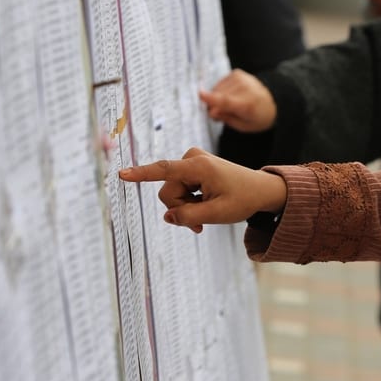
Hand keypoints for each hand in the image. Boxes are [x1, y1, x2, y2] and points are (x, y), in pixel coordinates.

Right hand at [118, 147, 287, 232]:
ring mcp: (192, 161)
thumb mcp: (217, 214)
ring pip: (173, 193)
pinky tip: (204, 207)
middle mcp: (192, 158)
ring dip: (186, 208)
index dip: (141, 174)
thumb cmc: (242, 199)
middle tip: (201, 223)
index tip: (121, 174)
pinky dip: (189, 202)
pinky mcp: (192, 167)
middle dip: (181, 209)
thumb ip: (189, 217)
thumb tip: (167, 217)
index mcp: (199, 166)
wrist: (259, 190)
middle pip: (168, 192)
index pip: (163, 170)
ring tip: (206, 214)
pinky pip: (179, 190)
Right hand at [198, 70, 276, 132]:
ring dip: (218, 98)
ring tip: (231, 104)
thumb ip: (226, 118)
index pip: (227, 101)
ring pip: (217, 89)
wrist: (273, 101)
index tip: (200, 95)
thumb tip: (211, 111)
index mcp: (248, 104)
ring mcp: (241, 78)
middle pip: (218, 96)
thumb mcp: (244, 126)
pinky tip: (231, 95)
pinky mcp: (236, 73)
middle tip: (224, 114)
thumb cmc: (257, 117)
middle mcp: (244, 88)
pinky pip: (220, 84)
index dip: (212, 99)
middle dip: (215, 106)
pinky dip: (221, 91)